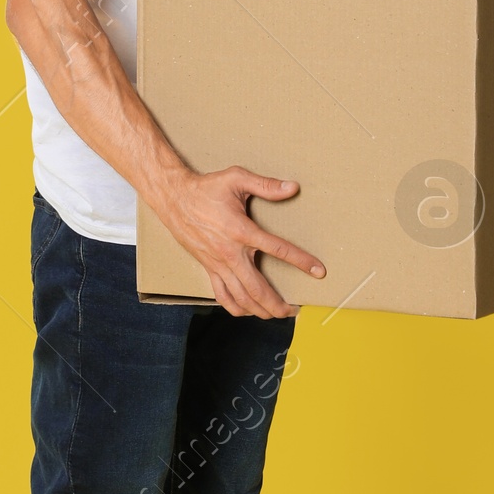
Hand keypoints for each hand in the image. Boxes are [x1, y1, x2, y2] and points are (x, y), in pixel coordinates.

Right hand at [152, 165, 325, 318]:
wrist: (174, 199)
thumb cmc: (206, 188)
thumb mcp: (236, 178)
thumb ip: (265, 185)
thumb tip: (292, 187)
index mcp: (241, 231)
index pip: (278, 250)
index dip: (301, 261)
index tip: (318, 271)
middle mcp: (230, 253)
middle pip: (258, 289)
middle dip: (278, 304)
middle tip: (293, 310)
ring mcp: (218, 264)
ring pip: (241, 298)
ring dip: (260, 310)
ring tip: (276, 314)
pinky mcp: (208, 268)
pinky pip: (222, 296)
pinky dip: (236, 308)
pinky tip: (247, 310)